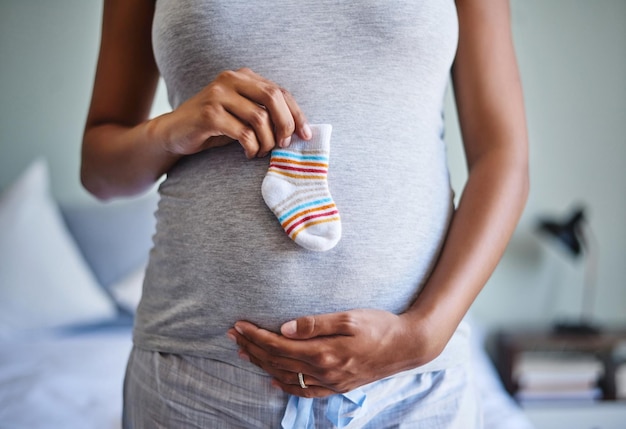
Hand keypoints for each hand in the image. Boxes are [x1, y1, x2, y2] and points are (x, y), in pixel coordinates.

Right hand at [158, 68, 310, 158]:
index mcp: (243, 76)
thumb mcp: (243, 114)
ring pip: (259, 118)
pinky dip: (252, 147)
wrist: (175, 132)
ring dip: (267, 141)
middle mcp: (231, 79)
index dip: (296, 114)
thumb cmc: (215, 125)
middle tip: (284, 145)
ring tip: (261, 151)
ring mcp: (218, 95)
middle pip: (273, 98)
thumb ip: (265, 113)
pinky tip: (249, 153)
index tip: (306, 135)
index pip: (280, 91)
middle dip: (285, 125)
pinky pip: (244, 133)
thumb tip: (298, 129)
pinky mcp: (209, 114)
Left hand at [228, 309, 441, 397]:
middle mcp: (323, 372)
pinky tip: (274, 380)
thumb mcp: (348, 318)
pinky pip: (305, 391)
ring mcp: (330, 383)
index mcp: (323, 353)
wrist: (407, 346)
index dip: (255, 336)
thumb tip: (285, 328)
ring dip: (262, 364)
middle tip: (232, 336)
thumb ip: (315, 324)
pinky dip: (286, 386)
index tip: (239, 325)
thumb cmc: (379, 326)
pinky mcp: (337, 386)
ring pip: (286, 376)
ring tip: (244, 353)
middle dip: (252, 348)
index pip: (278, 346)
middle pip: (277, 362)